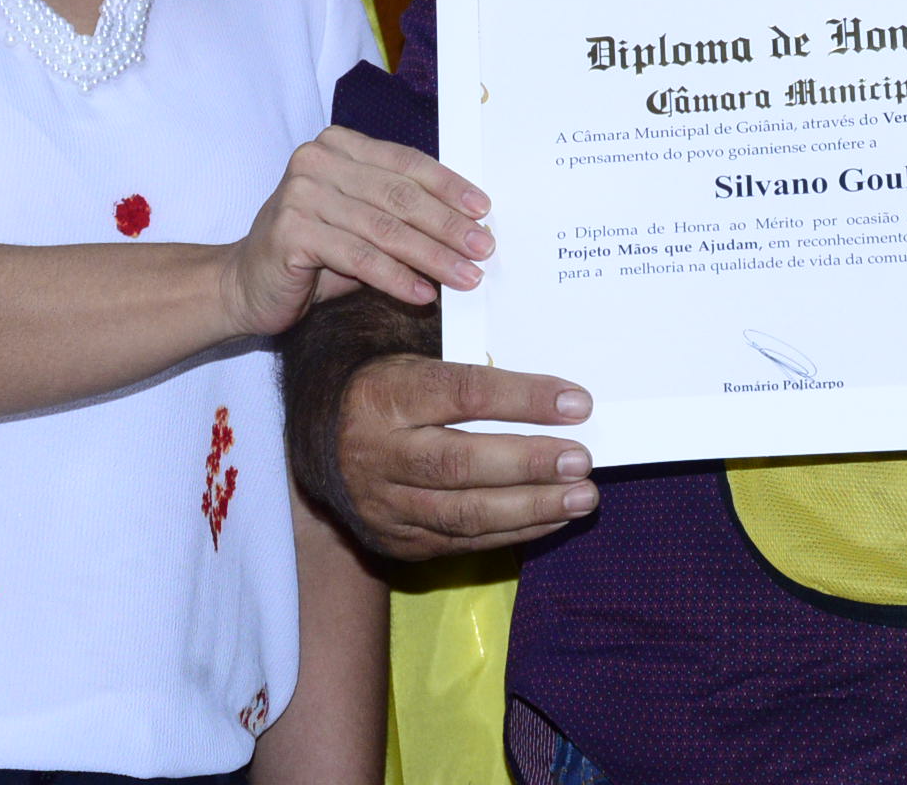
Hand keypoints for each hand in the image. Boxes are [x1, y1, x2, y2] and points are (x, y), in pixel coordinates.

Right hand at [221, 130, 495, 336]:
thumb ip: (402, 213)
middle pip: (400, 195)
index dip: (450, 187)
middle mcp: (317, 161)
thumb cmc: (312, 253)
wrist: (244, 284)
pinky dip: (396, 278)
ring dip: (432, 256)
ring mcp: (301, 194)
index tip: (484, 210)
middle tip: (483, 249)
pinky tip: (423, 294)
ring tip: (465, 277)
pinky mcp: (291, 232)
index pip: (407, 163)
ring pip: (385, 228)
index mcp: (339, 145)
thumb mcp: (362, 222)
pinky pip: (359, 257)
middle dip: (448, 225)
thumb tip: (468, 226)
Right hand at [335, 356, 597, 560]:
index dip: (522, 399)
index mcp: (386, 396)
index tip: (576, 403)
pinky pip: (462, 542)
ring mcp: (383, 505)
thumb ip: (473, 372)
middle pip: (460, 462)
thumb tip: (555, 392)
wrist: (324, 443)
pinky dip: (514, 532)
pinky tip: (553, 518)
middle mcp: (379, 453)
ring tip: (582, 497)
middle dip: (529, 464)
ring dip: (531, 508)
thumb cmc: (392, 394)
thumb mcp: (416, 364)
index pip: (463, 393)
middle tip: (580, 460)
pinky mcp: (395, 542)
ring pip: (463, 514)